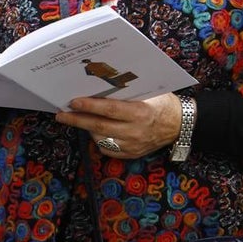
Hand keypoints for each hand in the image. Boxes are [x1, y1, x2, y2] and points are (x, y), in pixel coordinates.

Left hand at [55, 92, 181, 158]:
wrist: (181, 124)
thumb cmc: (164, 103)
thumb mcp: (150, 93)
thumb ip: (129, 93)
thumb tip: (102, 87)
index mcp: (140, 112)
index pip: (109, 110)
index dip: (90, 106)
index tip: (73, 101)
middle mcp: (135, 131)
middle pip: (100, 126)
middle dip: (78, 120)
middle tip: (62, 114)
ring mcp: (132, 145)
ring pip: (101, 139)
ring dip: (86, 129)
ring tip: (76, 119)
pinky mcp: (131, 154)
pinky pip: (108, 149)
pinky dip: (98, 140)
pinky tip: (94, 132)